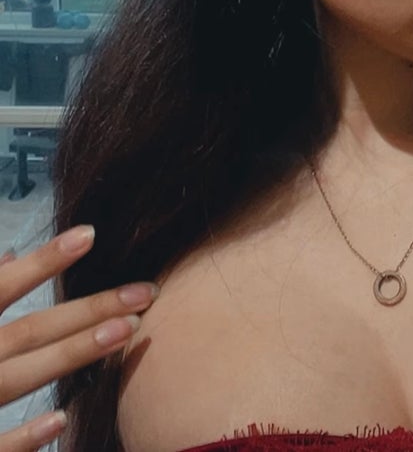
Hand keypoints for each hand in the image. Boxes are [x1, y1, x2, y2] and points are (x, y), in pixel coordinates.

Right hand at [0, 226, 158, 450]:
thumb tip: (5, 255)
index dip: (43, 262)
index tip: (90, 235)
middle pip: (27, 332)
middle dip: (86, 311)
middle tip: (145, 292)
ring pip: (18, 379)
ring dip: (72, 355)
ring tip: (127, 331)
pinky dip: (20, 439)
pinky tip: (61, 420)